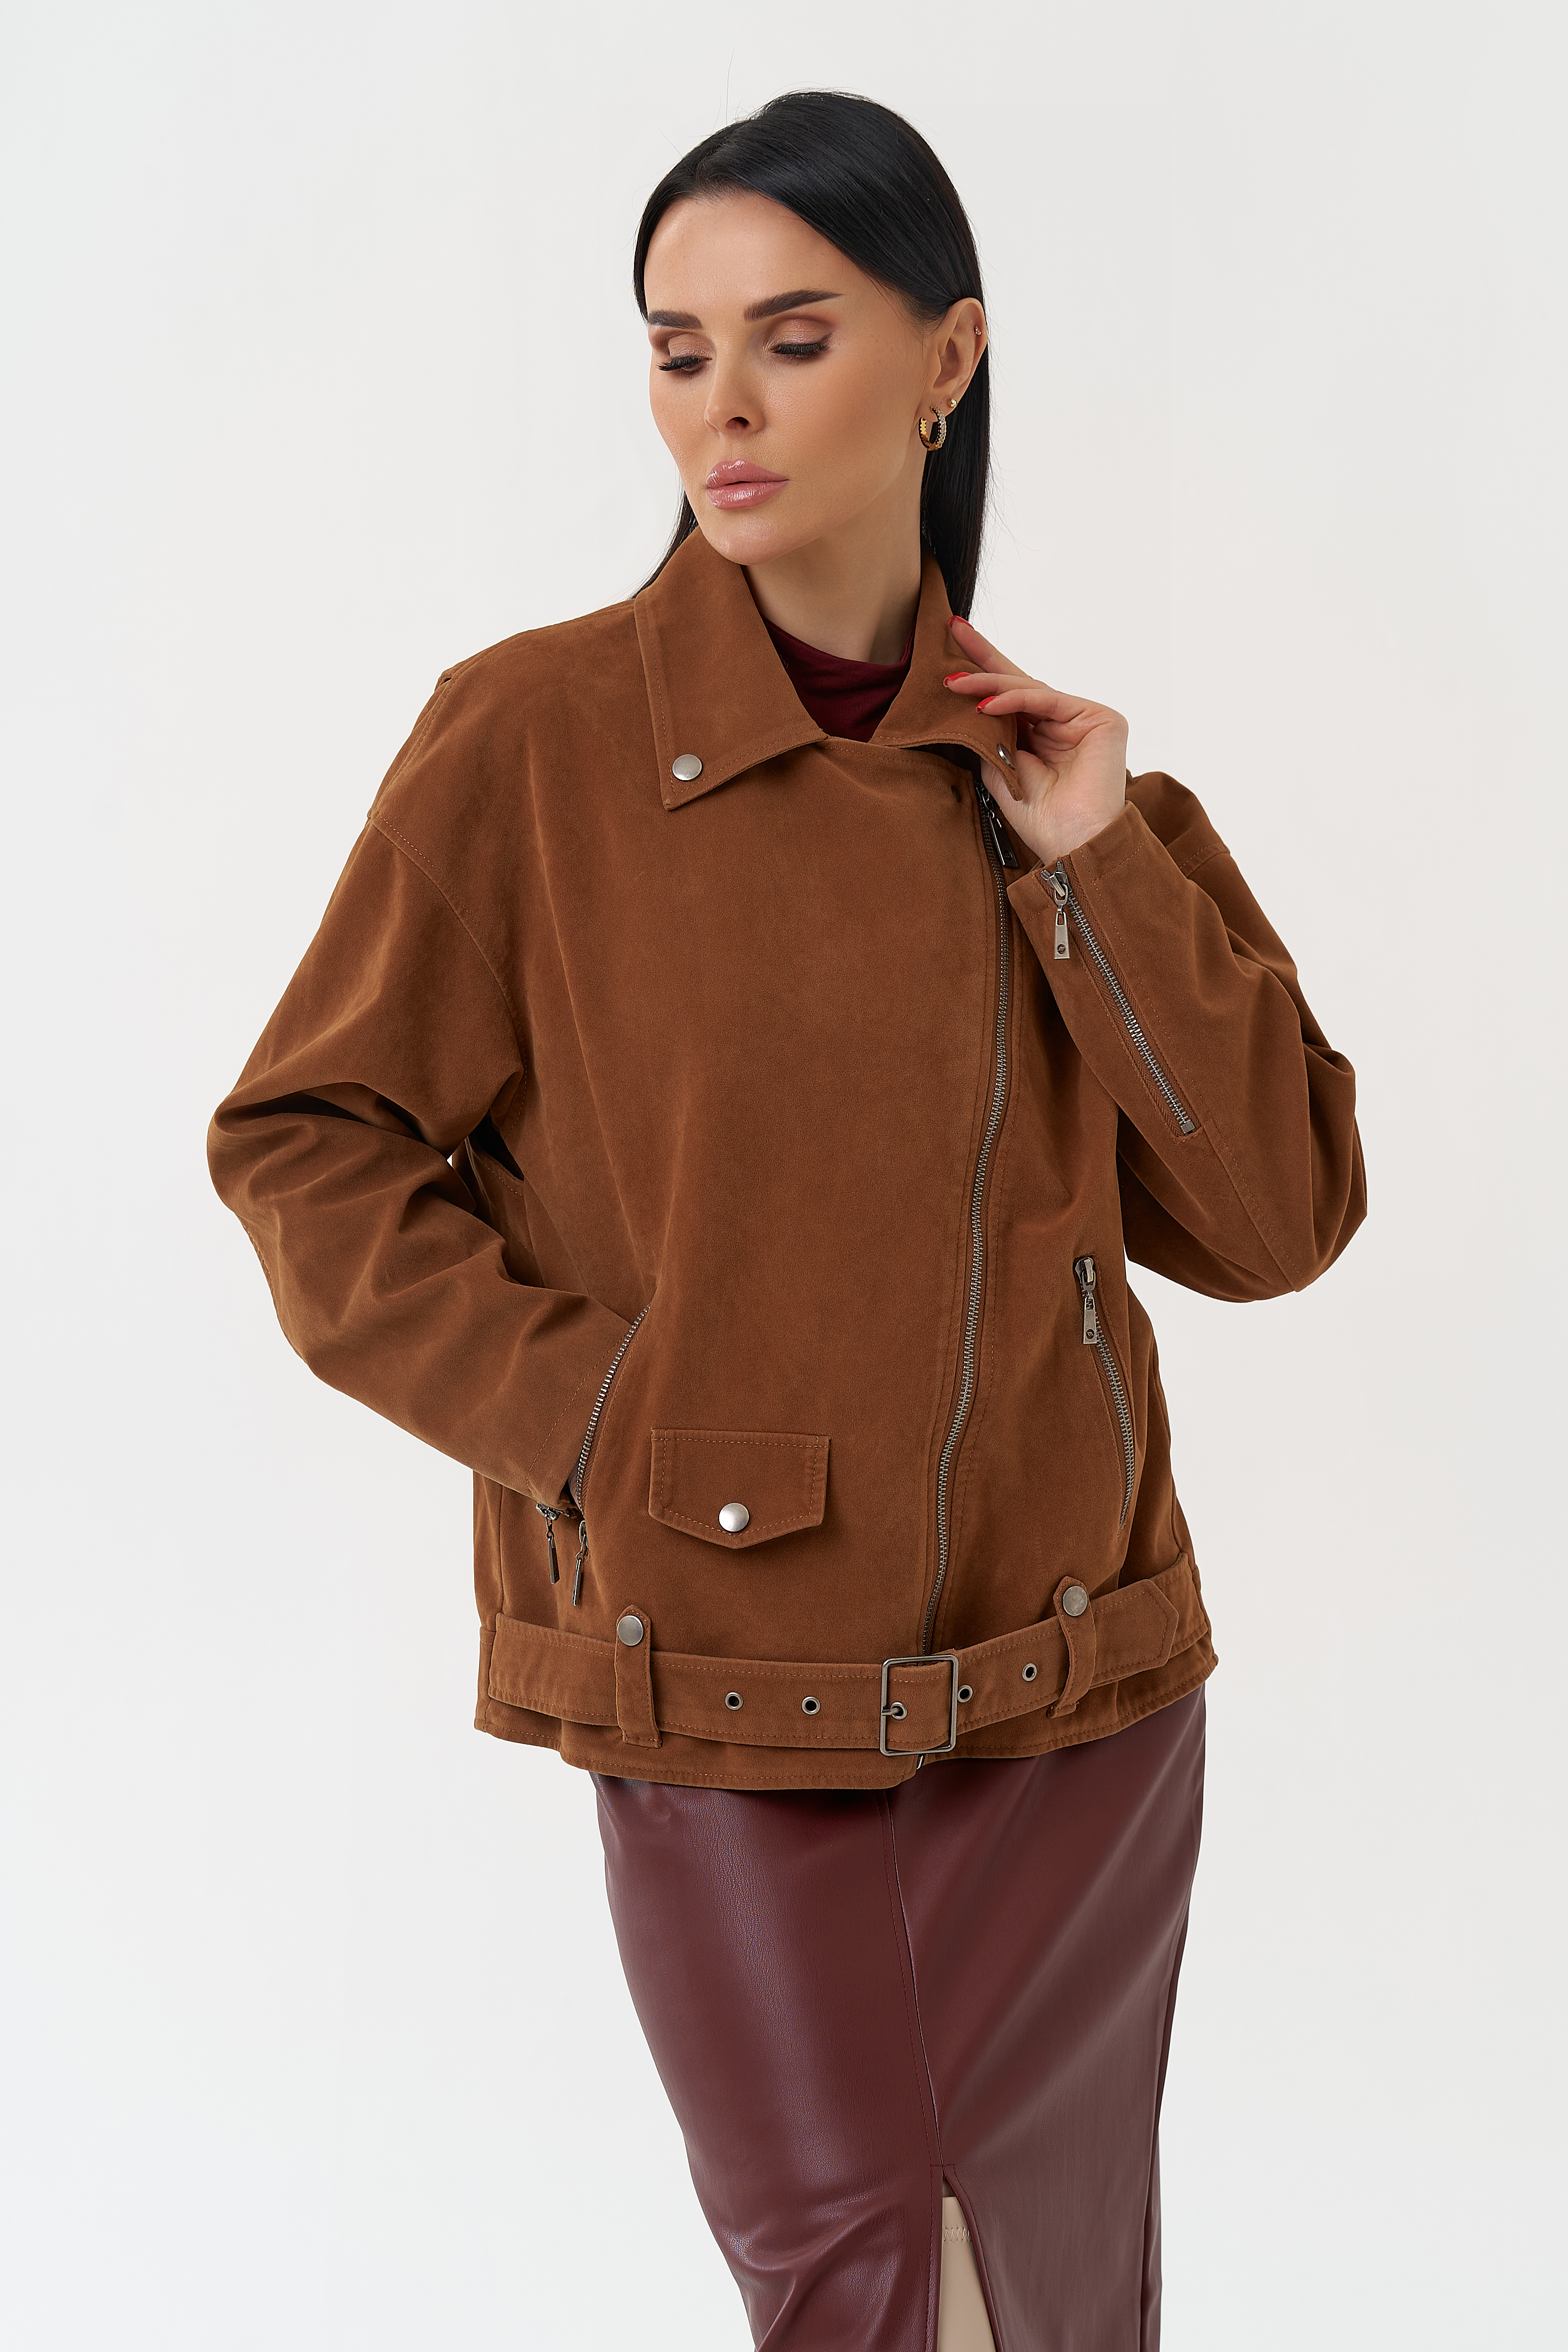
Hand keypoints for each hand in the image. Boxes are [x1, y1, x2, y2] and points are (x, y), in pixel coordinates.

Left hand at [945, 617, 1128, 867]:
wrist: (1074, 845)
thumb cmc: (1041, 818)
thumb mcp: (1001, 771)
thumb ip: (989, 736)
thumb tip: (965, 705)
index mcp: (1044, 735)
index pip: (1010, 698)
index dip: (981, 676)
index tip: (948, 657)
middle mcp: (1066, 721)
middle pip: (1019, 682)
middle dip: (983, 657)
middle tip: (952, 628)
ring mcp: (1084, 717)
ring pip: (1028, 689)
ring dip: (987, 684)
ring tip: (953, 684)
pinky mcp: (1101, 718)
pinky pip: (1047, 700)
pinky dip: (1014, 700)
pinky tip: (984, 706)